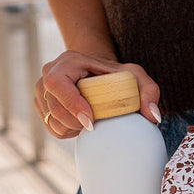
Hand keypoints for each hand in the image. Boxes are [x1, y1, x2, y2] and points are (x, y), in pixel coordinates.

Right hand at [36, 50, 161, 138]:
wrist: (97, 73)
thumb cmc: (116, 75)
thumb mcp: (135, 76)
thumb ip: (149, 91)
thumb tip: (152, 116)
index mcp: (68, 62)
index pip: (58, 84)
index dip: (71, 105)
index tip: (92, 122)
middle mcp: (49, 73)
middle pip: (53, 107)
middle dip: (74, 122)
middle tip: (94, 126)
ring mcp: (41, 89)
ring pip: (51, 120)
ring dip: (72, 128)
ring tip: (90, 122)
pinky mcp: (41, 104)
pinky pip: (51, 127)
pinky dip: (67, 132)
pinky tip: (82, 125)